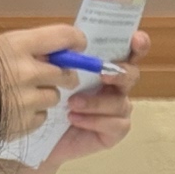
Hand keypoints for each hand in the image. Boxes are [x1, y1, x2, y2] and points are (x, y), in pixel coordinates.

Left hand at [0, 25, 145, 173]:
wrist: (37, 136)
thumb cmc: (45, 100)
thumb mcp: (49, 74)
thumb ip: (62, 56)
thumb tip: (71, 42)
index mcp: (103, 68)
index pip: (126, 52)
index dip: (137, 44)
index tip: (136, 38)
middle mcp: (114, 87)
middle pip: (131, 75)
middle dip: (120, 73)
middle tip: (103, 75)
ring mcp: (116, 110)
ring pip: (121, 102)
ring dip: (97, 102)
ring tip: (72, 104)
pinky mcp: (114, 131)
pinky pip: (117, 124)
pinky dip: (95, 121)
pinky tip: (74, 119)